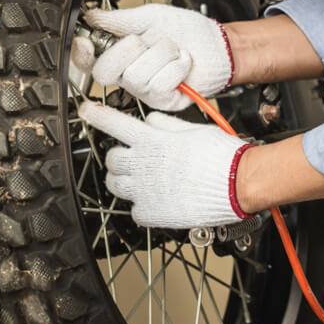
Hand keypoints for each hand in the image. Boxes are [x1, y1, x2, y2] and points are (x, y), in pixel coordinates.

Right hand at [71, 5, 232, 110]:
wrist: (218, 45)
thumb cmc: (187, 30)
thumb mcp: (150, 17)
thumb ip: (119, 19)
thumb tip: (90, 17)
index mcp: (120, 55)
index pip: (88, 60)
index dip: (82, 53)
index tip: (84, 41)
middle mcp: (128, 75)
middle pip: (105, 72)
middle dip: (127, 49)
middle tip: (147, 40)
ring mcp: (145, 91)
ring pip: (136, 75)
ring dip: (161, 54)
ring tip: (173, 50)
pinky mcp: (164, 101)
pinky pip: (158, 85)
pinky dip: (176, 67)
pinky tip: (183, 63)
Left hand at [79, 102, 254, 228]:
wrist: (238, 183)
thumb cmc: (223, 155)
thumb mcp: (195, 129)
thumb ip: (167, 125)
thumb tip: (153, 120)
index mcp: (152, 140)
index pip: (113, 123)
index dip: (95, 115)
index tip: (85, 111)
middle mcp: (143, 164)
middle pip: (111, 158)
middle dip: (119, 157)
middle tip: (134, 158)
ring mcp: (144, 190)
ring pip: (116, 185)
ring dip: (124, 181)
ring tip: (141, 181)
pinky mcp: (151, 213)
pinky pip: (134, 210)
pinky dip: (142, 205)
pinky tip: (157, 199)